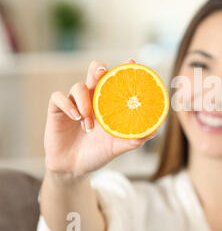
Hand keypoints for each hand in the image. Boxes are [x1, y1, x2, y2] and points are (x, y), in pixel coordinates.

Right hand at [44, 58, 155, 179]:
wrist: (74, 169)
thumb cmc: (98, 154)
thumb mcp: (117, 148)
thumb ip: (133, 140)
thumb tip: (154, 131)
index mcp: (109, 103)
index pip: (116, 79)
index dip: (124, 68)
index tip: (131, 62)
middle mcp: (92, 98)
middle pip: (94, 72)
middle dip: (99, 69)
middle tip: (103, 73)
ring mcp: (74, 102)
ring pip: (78, 86)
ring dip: (85, 103)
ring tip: (89, 125)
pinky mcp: (57, 110)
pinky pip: (58, 98)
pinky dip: (67, 105)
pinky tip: (76, 118)